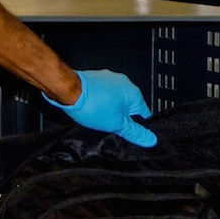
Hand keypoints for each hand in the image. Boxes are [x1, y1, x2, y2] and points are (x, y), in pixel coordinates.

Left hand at [43, 70, 157, 147]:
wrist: (69, 91)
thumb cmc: (91, 104)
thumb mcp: (116, 125)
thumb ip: (134, 133)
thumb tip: (150, 140)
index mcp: (134, 93)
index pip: (144, 114)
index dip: (137, 126)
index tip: (131, 133)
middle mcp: (124, 82)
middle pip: (128, 107)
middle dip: (121, 118)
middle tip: (111, 126)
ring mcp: (109, 79)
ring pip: (115, 100)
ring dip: (110, 110)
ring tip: (99, 117)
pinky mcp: (97, 78)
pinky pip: (103, 94)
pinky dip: (100, 102)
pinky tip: (93, 109)